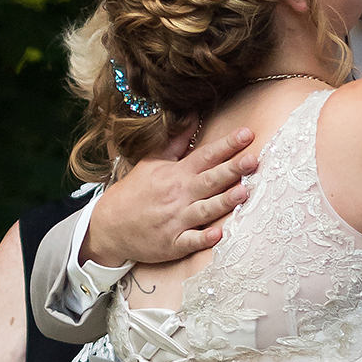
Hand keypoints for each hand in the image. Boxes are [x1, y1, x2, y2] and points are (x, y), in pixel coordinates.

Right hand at [86, 127, 259, 268]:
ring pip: (205, 210)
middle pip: (210, 180)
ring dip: (224, 201)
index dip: (227, 144)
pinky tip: (219, 235)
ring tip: (243, 192)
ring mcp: (176, 220)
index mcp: (176, 174)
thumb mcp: (152, 162)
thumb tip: (194, 118)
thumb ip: (176, 142)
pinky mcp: (172, 244)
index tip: (247, 134)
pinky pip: (190, 241)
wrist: (108, 225)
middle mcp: (179, 195)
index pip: (206, 155)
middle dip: (232, 170)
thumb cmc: (134, 192)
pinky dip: (204, 238)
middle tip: (253, 160)